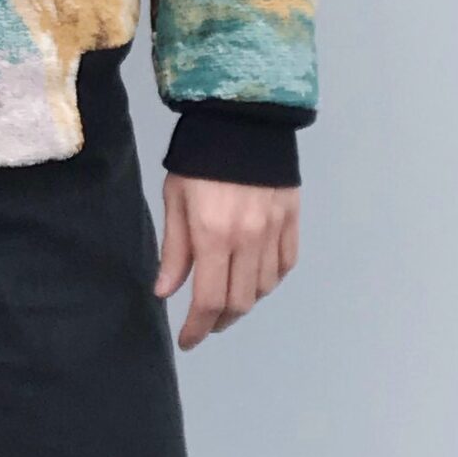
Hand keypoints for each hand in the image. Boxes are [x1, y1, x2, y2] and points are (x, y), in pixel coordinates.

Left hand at [154, 173, 299, 348]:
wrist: (241, 117)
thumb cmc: (199, 156)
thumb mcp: (176, 199)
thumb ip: (174, 250)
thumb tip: (166, 293)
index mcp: (213, 234)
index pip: (209, 300)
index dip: (197, 328)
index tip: (187, 339)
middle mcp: (248, 239)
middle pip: (239, 302)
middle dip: (219, 321)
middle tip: (205, 323)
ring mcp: (274, 230)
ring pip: (264, 288)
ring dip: (244, 302)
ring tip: (226, 300)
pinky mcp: (292, 220)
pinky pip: (285, 265)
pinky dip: (269, 281)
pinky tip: (254, 279)